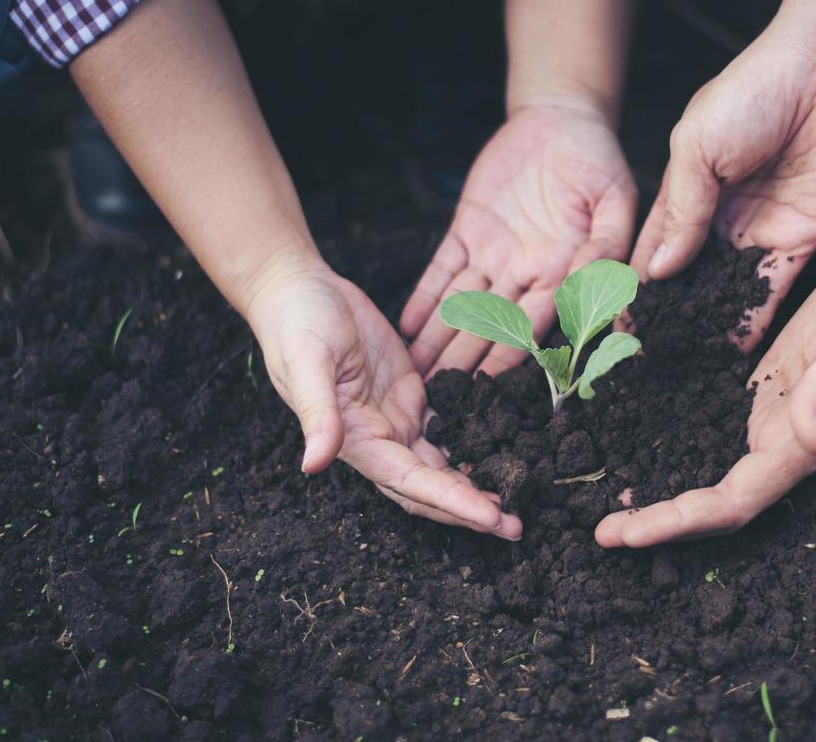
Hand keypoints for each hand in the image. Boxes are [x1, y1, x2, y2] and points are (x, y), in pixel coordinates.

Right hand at [245, 260, 521, 538]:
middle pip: (432, 486)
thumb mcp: (307, 362)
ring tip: (519, 497)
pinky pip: (449, 425)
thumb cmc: (296, 324)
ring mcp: (397, 417)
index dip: (451, 503)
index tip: (491, 518)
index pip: (411, 483)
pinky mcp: (410, 392)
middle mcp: (380, 438)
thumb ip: (317, 413)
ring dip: (477, 483)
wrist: (299, 290)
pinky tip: (507, 449)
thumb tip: (313, 465)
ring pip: (444, 463)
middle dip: (472, 509)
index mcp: (356, 439)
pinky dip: (474, 441)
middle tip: (517, 525)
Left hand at [401, 101, 637, 375]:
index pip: (534, 322)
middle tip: (441, 400)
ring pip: (463, 306)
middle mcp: (526, 271)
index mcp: (563, 270)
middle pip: (492, 326)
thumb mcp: (614, 197)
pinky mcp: (469, 231)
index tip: (489, 387)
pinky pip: (442, 270)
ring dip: (440, 341)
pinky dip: (425, 299)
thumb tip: (602, 285)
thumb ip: (607, 242)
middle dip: (466, 362)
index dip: (510, 355)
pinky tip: (408, 327)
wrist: (558, 119)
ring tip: (416, 375)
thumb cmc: (595, 157)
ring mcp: (495, 254)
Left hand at [595, 232, 815, 546]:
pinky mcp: (764, 384)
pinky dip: (672, 437)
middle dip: (658, 519)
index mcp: (806, 441)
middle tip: (601, 530)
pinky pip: (710, 423)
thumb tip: (807, 435)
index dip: (680, 522)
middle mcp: (785, 438)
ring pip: (707, 465)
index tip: (629, 533)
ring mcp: (772, 413)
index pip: (734, 501)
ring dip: (661, 486)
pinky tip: (636, 430)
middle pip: (714, 499)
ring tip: (607, 494)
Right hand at [633, 28, 815, 346]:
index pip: (653, 248)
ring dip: (710, 325)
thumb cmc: (755, 90)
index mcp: (687, 186)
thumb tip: (656, 270)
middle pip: (689, 277)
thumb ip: (680, 210)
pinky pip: (774, 288)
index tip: (614, 325)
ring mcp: (760, 228)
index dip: (635, 286)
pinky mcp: (802, 237)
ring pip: (728, 290)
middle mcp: (720, 214)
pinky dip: (754, 318)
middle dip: (670, 316)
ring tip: (687, 367)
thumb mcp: (697, 146)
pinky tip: (735, 351)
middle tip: (647, 360)